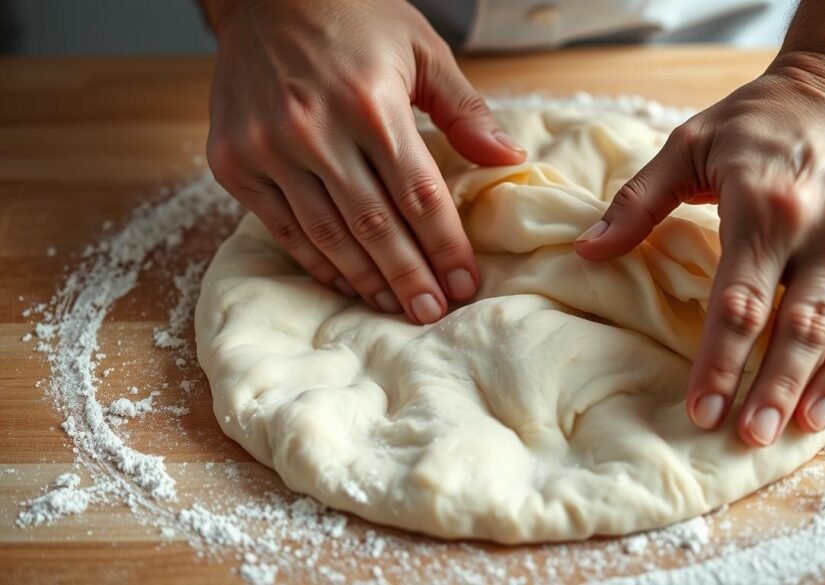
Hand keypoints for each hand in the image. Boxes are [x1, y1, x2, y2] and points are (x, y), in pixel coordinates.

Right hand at [205, 0, 525, 323]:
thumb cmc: (353, 17)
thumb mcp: (421, 49)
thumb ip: (465, 110)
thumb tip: (510, 161)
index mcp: (371, 103)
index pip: (419, 195)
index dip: (445, 247)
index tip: (465, 284)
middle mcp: (315, 130)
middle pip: (374, 227)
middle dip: (410, 277)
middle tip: (432, 313)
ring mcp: (268, 149)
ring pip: (327, 236)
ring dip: (366, 279)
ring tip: (395, 307)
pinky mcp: (233, 163)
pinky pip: (283, 229)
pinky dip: (317, 262)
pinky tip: (346, 282)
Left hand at [575, 51, 824, 445]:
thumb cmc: (764, 117)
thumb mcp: (691, 142)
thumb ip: (638, 200)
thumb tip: (587, 250)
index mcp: (765, 207)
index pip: (740, 304)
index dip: (718, 363)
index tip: (699, 410)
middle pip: (798, 329)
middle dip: (771, 390)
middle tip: (746, 438)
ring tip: (798, 434)